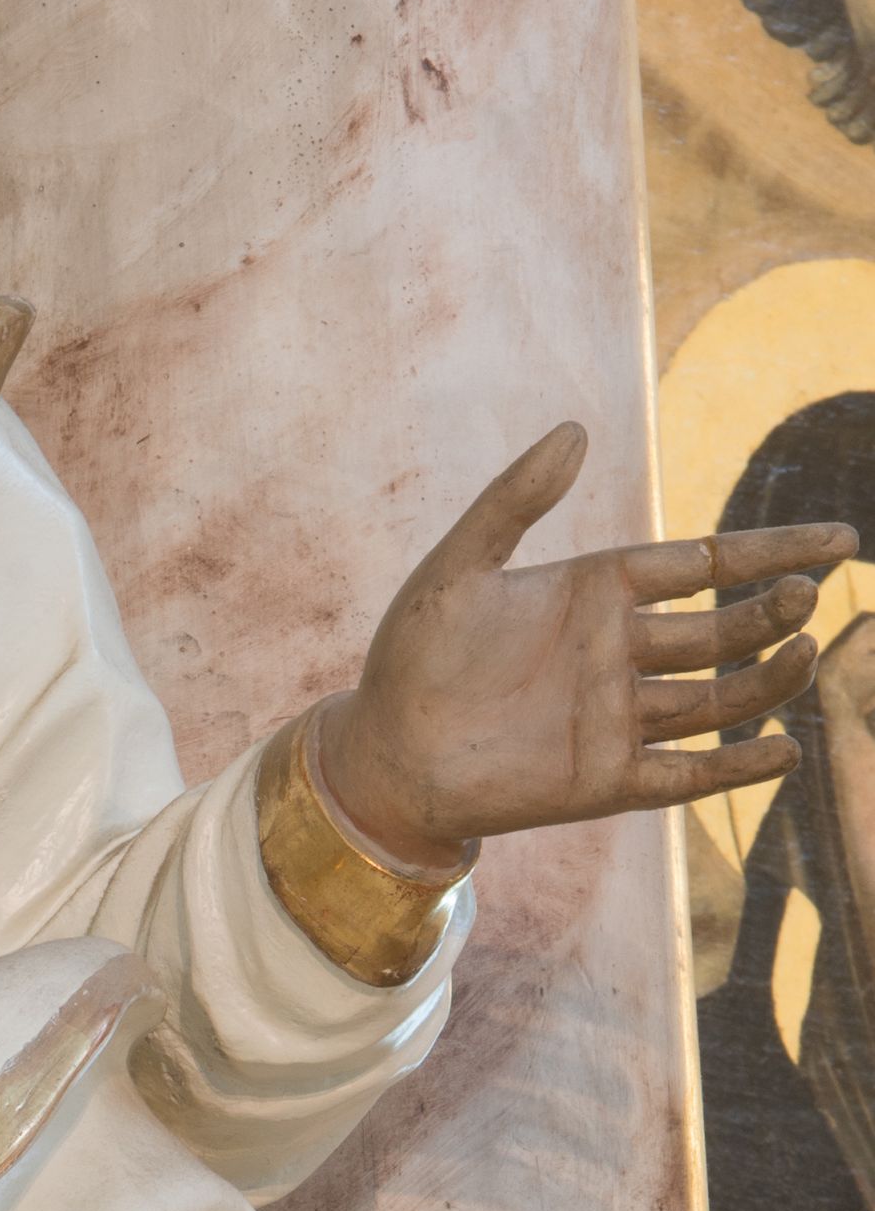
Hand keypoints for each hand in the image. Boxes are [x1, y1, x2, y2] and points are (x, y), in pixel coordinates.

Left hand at [313, 422, 850, 868]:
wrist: (381, 754)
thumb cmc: (410, 658)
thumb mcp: (457, 566)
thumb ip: (514, 500)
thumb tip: (574, 430)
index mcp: (598, 591)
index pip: (706, 562)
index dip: (772, 551)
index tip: (838, 542)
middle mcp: (619, 653)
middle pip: (720, 630)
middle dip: (769, 611)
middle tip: (808, 593)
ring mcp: (617, 719)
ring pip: (715, 698)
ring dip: (764, 680)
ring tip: (806, 652)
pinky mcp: (604, 781)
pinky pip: (684, 773)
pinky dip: (732, 768)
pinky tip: (782, 751)